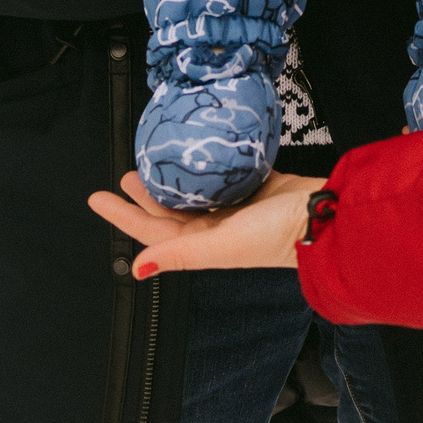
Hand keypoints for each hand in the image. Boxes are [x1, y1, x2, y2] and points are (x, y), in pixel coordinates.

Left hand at [88, 169, 319, 274]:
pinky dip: (209, 166)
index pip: (151, 231)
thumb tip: (136, 270)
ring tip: (154, 159)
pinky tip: (199, 152)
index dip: (122, 216)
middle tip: (125, 173)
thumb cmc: (276, 235)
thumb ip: (180, 254)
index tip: (97, 197)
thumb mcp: (222, 246)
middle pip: (168, 210)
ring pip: (193, 192)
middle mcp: (215, 229)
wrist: (325, 217)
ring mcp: (235, 207)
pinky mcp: (256, 186)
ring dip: (172, 178)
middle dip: (143, 194)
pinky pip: (224, 175)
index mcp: (203, 245)